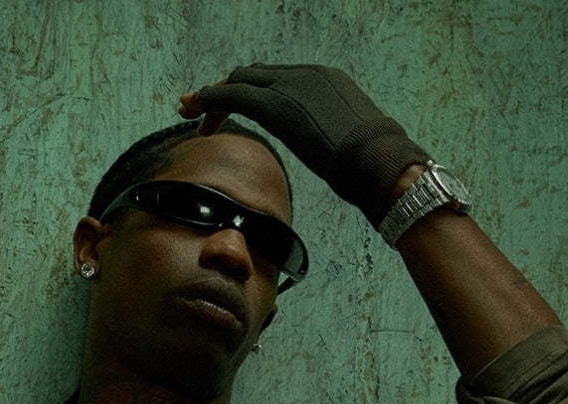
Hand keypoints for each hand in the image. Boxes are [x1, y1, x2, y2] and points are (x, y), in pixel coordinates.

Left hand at [179, 63, 428, 224]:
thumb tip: (336, 160)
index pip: (277, 78)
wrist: (377, 160)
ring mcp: (290, 85)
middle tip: (200, 109)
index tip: (234, 107)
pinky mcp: (275, 104)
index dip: (250, 91)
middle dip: (225, 90)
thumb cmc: (372, 165)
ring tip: (189, 112)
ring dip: (212, 97)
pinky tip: (195, 114)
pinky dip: (210, 102)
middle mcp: (305, 75)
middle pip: (253, 75)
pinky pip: (232, 95)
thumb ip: (334, 142)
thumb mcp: (350, 145)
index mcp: (324, 81)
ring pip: (239, 81)